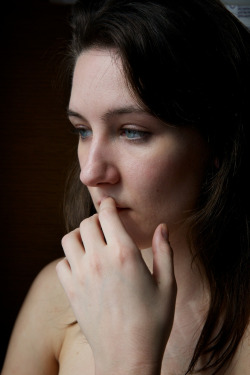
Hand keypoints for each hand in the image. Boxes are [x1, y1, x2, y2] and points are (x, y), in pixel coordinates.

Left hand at [56, 197, 176, 374]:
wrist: (127, 356)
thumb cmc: (153, 322)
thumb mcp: (167, 285)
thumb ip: (165, 251)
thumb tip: (162, 227)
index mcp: (124, 253)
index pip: (107, 215)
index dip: (108, 205)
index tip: (110, 205)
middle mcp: (99, 259)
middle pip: (87, 223)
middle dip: (96, 220)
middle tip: (104, 227)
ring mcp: (82, 274)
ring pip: (69, 238)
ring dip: (80, 236)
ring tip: (92, 243)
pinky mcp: (71, 290)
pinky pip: (61, 262)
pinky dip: (70, 258)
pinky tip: (83, 265)